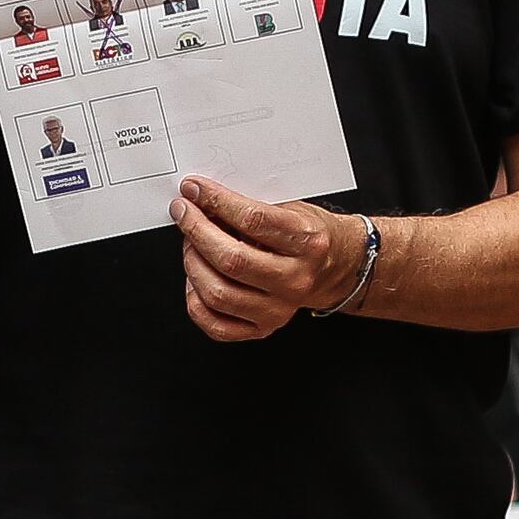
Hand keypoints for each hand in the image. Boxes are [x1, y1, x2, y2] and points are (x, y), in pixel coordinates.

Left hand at [172, 176, 359, 343]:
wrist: (334, 266)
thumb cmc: (308, 235)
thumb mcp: (290, 208)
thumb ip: (250, 206)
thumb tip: (202, 201)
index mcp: (308, 243)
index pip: (252, 220)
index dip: (216, 201)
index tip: (194, 189)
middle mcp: (295, 280)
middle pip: (231, 259)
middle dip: (196, 231)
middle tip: (184, 214)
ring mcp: (279, 309)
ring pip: (218, 293)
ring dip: (192, 263)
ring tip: (191, 244)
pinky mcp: (263, 328)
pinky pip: (215, 325)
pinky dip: (195, 300)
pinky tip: (197, 279)